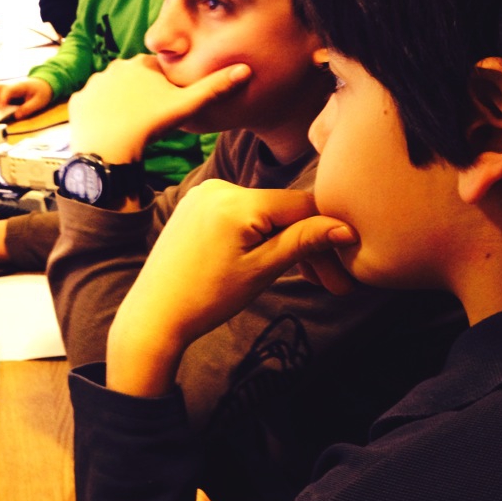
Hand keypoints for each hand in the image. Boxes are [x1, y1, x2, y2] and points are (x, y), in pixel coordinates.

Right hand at [0, 78, 52, 119]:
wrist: (43, 84)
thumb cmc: (41, 92)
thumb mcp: (40, 101)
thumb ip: (29, 108)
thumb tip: (17, 116)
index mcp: (19, 86)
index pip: (8, 90)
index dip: (3, 98)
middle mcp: (9, 86)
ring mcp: (6, 89)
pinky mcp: (4, 94)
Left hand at [68, 55, 251, 162]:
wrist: (109, 149)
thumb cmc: (149, 126)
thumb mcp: (186, 107)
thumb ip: (214, 88)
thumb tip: (246, 69)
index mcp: (140, 64)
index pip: (157, 72)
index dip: (164, 90)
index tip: (165, 107)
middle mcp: (113, 67)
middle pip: (133, 81)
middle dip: (141, 95)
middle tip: (148, 119)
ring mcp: (92, 84)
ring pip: (111, 93)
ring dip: (119, 104)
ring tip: (129, 125)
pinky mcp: (77, 101)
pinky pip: (91, 106)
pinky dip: (99, 116)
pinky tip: (108, 128)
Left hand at [107, 181, 357, 395]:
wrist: (155, 314)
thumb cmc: (206, 297)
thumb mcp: (262, 270)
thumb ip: (304, 242)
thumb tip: (347, 228)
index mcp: (236, 200)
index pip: (303, 205)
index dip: (329, 235)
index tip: (344, 268)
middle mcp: (219, 187)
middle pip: (283, 210)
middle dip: (308, 245)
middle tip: (332, 285)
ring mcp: (204, 194)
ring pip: (263, 213)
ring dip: (286, 241)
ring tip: (308, 279)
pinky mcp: (194, 206)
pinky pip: (240, 214)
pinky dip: (259, 235)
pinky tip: (270, 260)